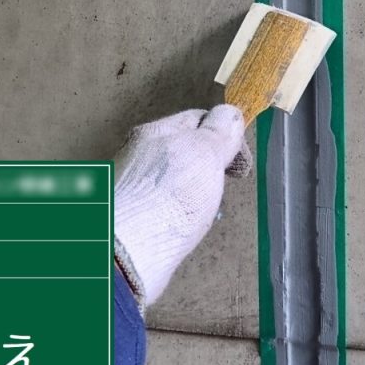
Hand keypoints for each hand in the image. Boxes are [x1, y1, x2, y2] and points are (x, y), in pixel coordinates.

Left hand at [113, 105, 247, 309]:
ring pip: (170, 181)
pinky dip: (172, 216)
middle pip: (182, 151)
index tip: (239, 163)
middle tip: (219, 189)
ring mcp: (127, 186)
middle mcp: (135, 153)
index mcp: (154, 131)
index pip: (197, 119)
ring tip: (198, 215)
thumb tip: (229, 114)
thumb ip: (220, 131)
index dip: (224, 135)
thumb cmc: (170, 195)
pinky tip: (177, 231)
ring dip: (188, 193)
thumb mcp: (205, 152)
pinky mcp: (125, 218)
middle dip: (206, 167)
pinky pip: (158, 208)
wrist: (126, 250)